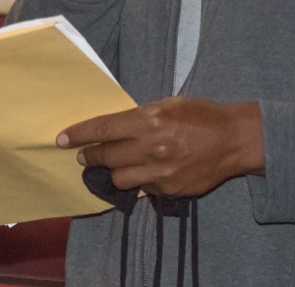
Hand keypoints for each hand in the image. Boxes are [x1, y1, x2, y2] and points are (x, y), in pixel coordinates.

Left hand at [58, 97, 263, 198]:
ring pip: (119, 178)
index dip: (79, 134)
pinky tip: (149, 171)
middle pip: (106, 156)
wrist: (233, 140)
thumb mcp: (170, 104)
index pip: (104, 129)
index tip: (61, 139)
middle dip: (90, 155)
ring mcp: (160, 172)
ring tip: (117, 164)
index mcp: (150, 120)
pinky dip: (141, 180)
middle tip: (84, 154)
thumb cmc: (201, 116)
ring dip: (114, 171)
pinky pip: (143, 188)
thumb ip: (142, 115)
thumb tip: (116, 126)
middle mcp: (151, 147)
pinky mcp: (168, 190)